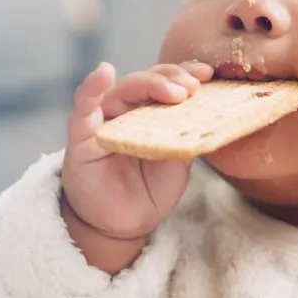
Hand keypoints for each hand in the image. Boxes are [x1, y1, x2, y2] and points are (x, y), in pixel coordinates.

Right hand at [61, 61, 212, 251]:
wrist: (123, 225)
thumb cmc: (151, 189)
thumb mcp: (178, 159)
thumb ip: (189, 133)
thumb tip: (216, 111)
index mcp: (152, 111)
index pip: (169, 82)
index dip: (187, 73)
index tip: (208, 74)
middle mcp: (128, 109)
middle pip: (148, 80)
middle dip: (173, 78)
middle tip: (192, 88)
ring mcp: (105, 119)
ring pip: (124, 89)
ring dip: (148, 84)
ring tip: (172, 92)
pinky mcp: (81, 136)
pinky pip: (83, 106)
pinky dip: (92, 87)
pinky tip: (104, 72)